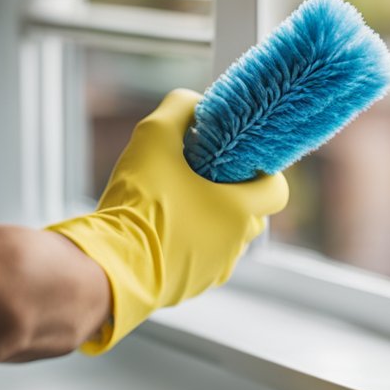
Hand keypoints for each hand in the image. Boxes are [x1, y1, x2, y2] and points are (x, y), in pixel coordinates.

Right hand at [47, 89, 287, 352]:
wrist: (111, 265)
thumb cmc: (139, 202)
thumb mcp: (155, 137)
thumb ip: (179, 109)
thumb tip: (193, 102)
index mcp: (240, 209)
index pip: (277, 191)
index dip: (263, 173)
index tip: (239, 163)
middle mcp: (236, 242)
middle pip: (253, 215)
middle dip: (235, 196)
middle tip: (205, 178)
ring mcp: (216, 269)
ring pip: (227, 239)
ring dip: (212, 222)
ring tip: (180, 204)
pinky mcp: (192, 287)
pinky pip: (204, 261)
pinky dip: (192, 245)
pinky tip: (164, 231)